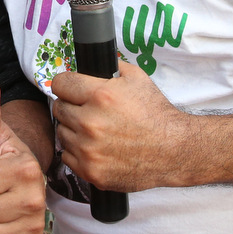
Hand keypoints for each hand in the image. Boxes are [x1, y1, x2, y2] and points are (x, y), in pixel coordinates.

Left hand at [51, 63, 188, 191]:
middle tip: (87, 111)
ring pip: (62, 133)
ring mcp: (88, 149)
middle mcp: (90, 122)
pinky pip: (67, 156)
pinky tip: (95, 148)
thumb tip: (90, 62)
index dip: (67, 84)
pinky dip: (77, 152)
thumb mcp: (137, 78)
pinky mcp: (90, 171)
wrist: (174, 151)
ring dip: (73, 130)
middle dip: (71, 106)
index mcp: (99, 95)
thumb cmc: (156, 114)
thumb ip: (110, 66)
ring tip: (94, 131)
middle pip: (58, 108)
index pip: (60, 83)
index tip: (71, 89)